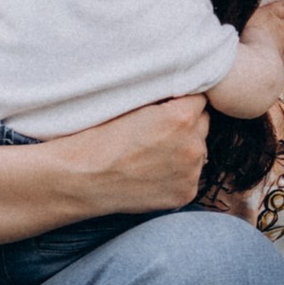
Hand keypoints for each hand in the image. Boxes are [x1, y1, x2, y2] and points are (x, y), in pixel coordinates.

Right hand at [48, 93, 210, 216]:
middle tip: (157, 131)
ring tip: (152, 154)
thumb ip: (163, 99)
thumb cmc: (98, 137)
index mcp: (181, 117)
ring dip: (184, 150)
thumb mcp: (132, 105)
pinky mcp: (185, 194)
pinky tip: (152, 173)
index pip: (200, 98)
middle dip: (187, 124)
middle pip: (202, 124)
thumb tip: (181, 91)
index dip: (183, 101)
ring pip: (198, 151)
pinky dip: (177, 174)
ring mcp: (191, 173)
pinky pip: (190, 177)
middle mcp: (193, 145)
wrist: (81, 178)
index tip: (168, 106)